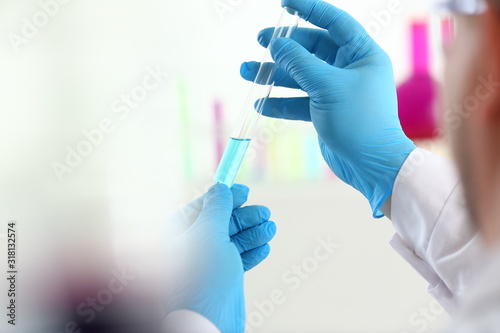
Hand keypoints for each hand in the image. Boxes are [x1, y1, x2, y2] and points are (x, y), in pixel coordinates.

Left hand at [164, 184, 274, 332]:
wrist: (208, 322)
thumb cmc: (201, 277)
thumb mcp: (208, 233)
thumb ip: (216, 208)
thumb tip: (220, 188)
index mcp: (176, 235)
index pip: (200, 207)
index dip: (223, 197)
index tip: (245, 191)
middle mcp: (189, 249)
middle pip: (219, 223)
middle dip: (243, 217)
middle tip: (264, 212)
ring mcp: (205, 265)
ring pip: (231, 242)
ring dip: (252, 233)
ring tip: (270, 227)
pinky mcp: (221, 280)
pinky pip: (237, 260)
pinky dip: (251, 252)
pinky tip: (264, 247)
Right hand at [241, 0, 415, 216]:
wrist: (370, 164)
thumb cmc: (358, 120)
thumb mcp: (327, 86)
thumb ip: (299, 62)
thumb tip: (276, 44)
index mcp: (361, 54)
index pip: (334, 22)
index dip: (309, 9)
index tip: (284, 3)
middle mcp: (349, 69)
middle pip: (312, 49)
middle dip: (285, 46)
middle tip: (260, 41)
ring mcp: (336, 91)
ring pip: (301, 76)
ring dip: (275, 75)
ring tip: (247, 71)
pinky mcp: (325, 112)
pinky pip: (299, 101)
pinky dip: (281, 102)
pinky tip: (261, 104)